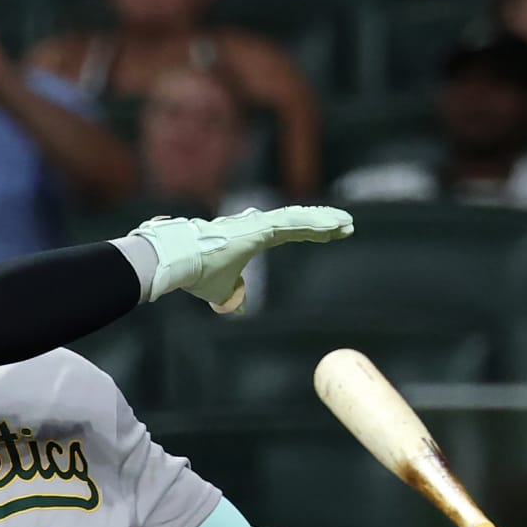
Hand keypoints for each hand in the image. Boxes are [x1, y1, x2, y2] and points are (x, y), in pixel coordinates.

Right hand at [130, 206, 353, 313]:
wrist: (178, 262)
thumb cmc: (196, 274)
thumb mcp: (220, 291)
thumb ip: (233, 296)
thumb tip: (237, 308)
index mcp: (253, 237)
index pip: (290, 231)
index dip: (312, 232)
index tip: (332, 234)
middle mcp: (258, 225)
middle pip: (299, 222)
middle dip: (324, 224)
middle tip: (347, 226)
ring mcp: (259, 223)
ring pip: (300, 219)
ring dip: (325, 221)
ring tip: (347, 224)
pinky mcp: (258, 227)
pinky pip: (293, 223)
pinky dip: (314, 223)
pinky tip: (332, 224)